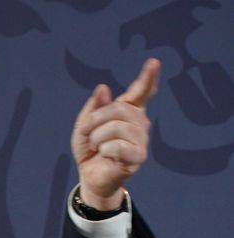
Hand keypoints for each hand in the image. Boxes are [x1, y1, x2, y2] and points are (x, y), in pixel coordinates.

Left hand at [72, 58, 159, 209]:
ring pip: (118, 128)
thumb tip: (103, 88)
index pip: (141, 92)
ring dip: (97, 137)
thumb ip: (93, 108)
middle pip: (119, 109)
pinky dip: (105, 150)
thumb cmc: (89, 149)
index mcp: (128, 112)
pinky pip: (120, 146)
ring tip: (96, 146)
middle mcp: (139, 123)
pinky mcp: (138, 157)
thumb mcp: (84, 126)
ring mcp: (141, 140)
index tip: (154, 62)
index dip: (147, 77)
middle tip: (85, 132)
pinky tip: (105, 155)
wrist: (89, 176)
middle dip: (95, 120)